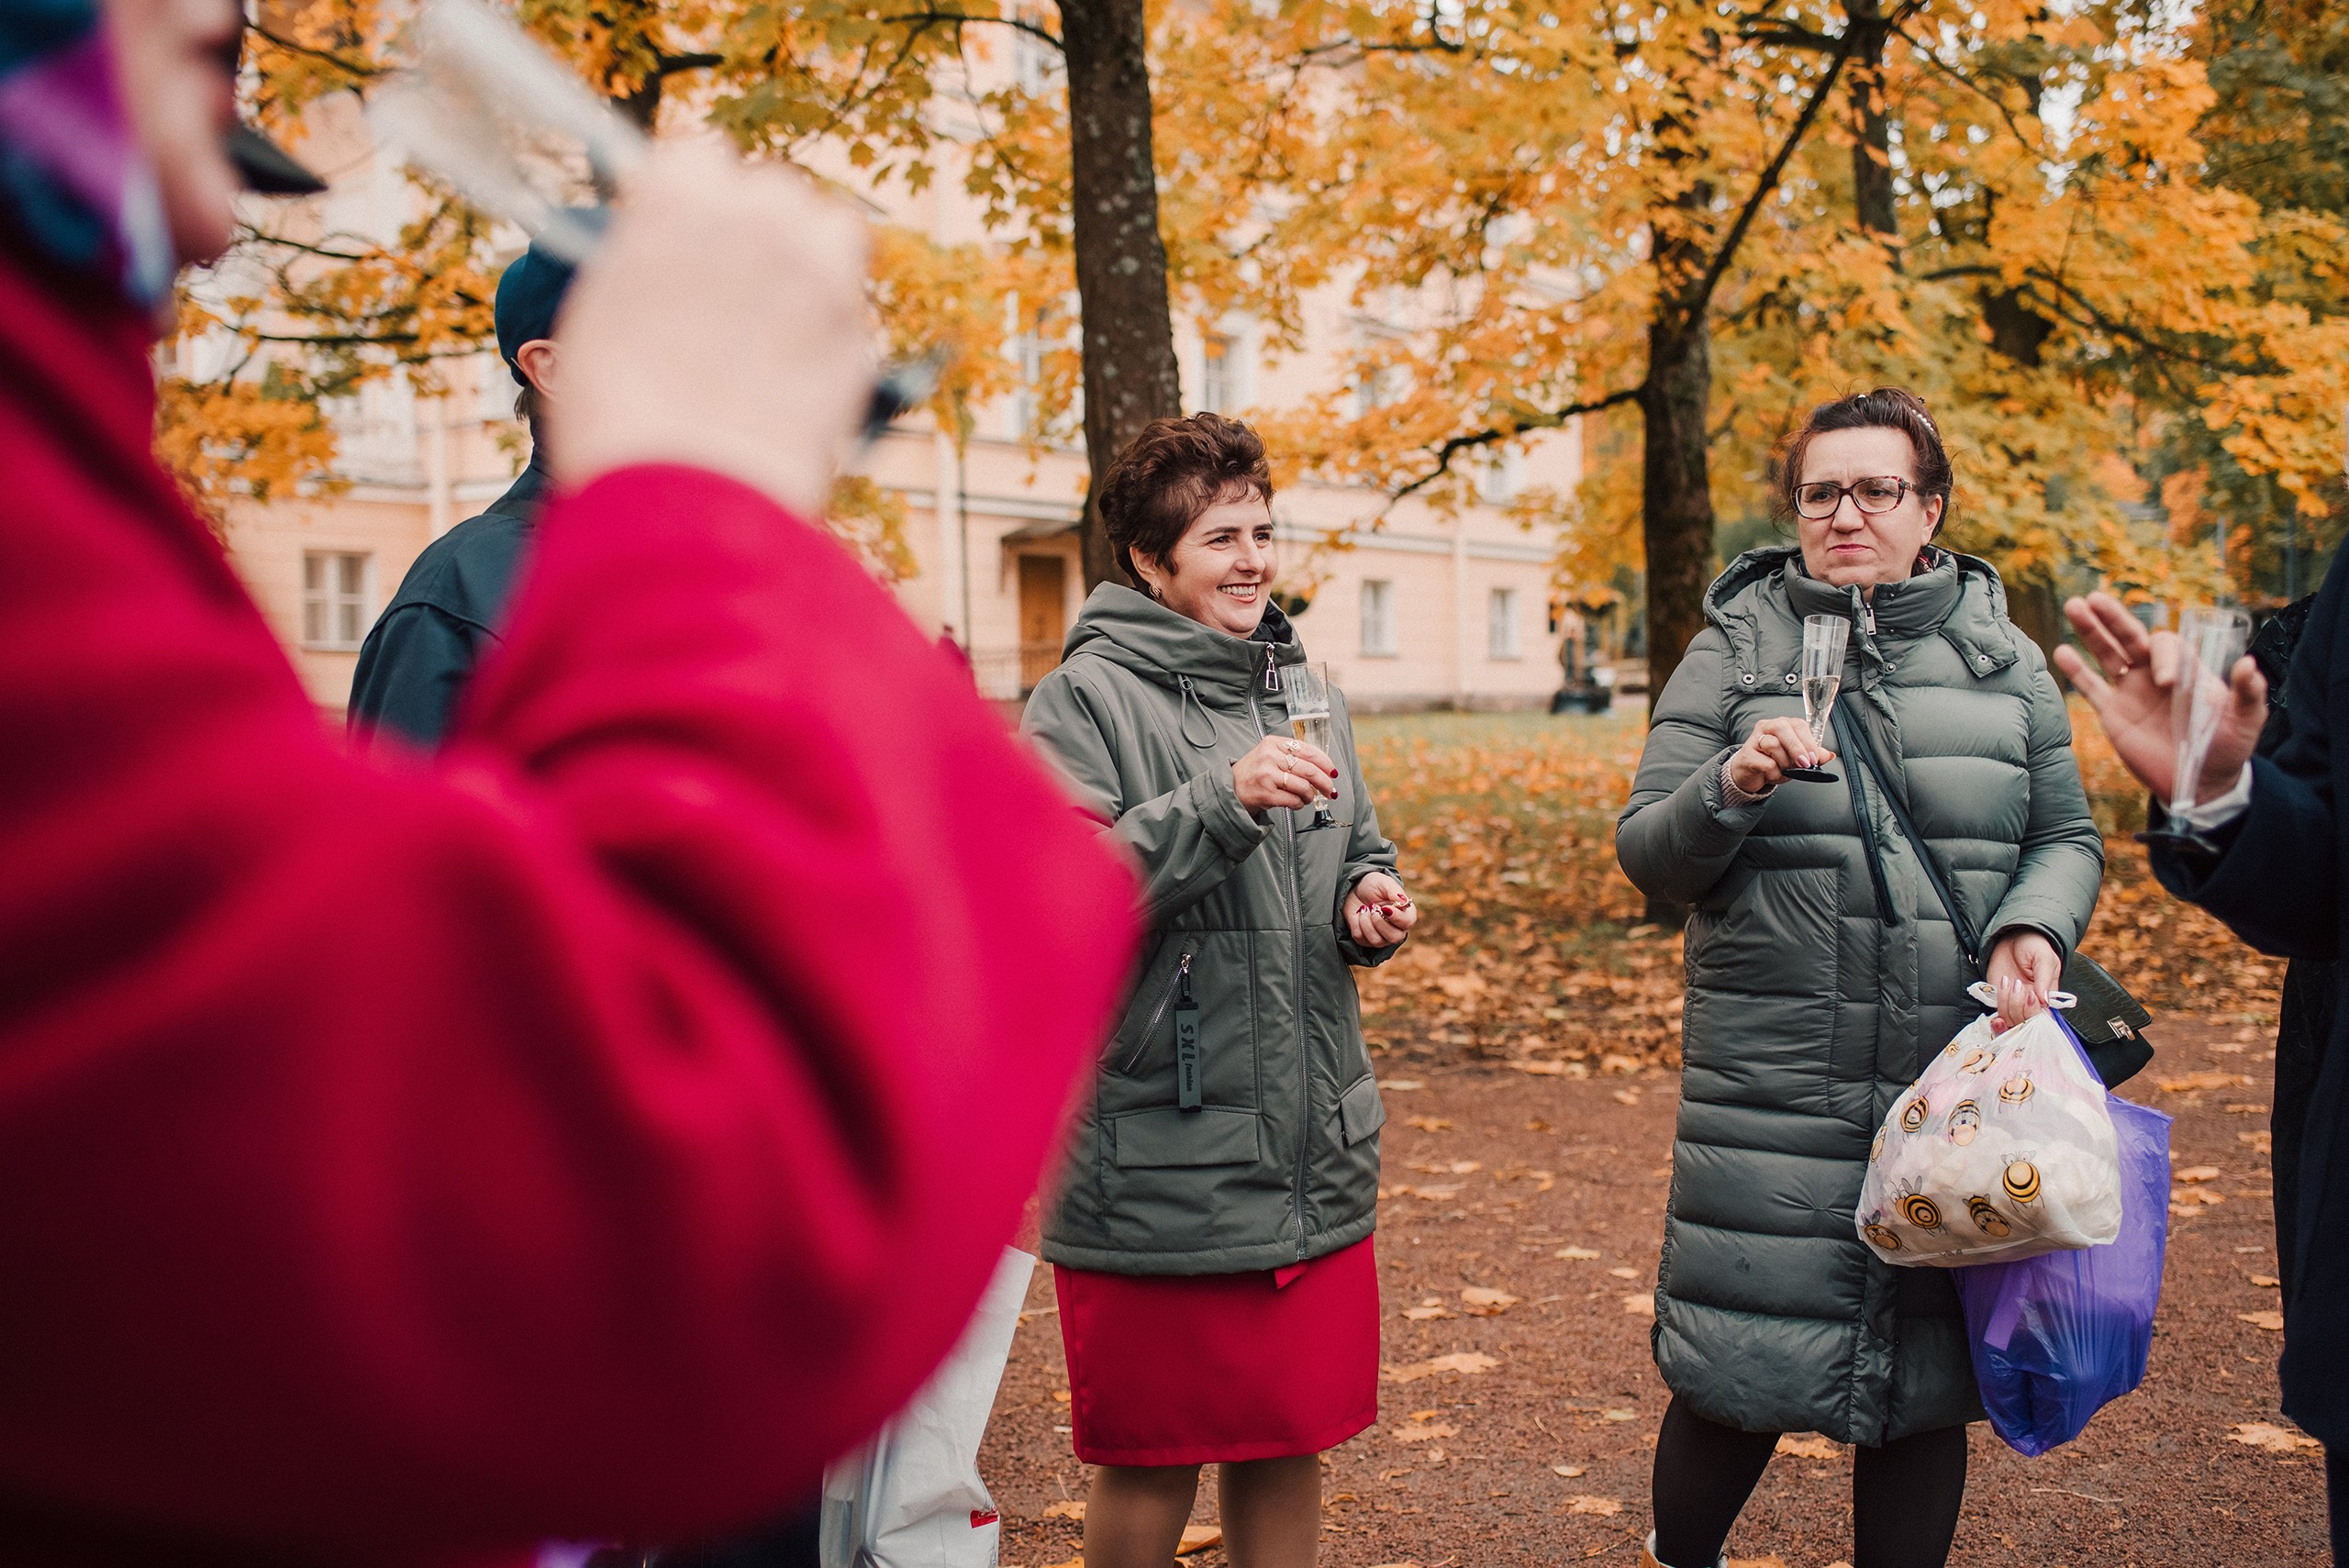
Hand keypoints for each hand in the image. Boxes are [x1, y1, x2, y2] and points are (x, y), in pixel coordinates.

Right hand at [550, 144, 873, 519]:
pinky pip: (852, 301)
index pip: (702, 156)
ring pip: (832, 227)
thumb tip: (667, 245)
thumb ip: (648, 256)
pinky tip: (801, 363)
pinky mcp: (859, 332)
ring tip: (782, 309)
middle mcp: (756, 218)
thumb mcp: (604, 312)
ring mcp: (818, 272)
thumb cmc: (622, 414)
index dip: (695, 197)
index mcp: (680, 197)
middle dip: (759, 226)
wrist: (687, 493)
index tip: (689, 231)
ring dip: (813, 254)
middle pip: (773, 187)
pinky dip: (834, 319)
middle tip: (735, 282)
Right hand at [1232, 735, 1338, 813]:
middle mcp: (1269, 757)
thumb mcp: (1269, 754)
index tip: (1333, 772)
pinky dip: (1299, 804)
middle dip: (1324, 782)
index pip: (1308, 750)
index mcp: (1273, 743)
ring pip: (1303, 786)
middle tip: (1330, 790)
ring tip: (1307, 798)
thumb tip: (1324, 768)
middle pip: (1309, 769)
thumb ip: (1292, 756)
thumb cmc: (1254, 772)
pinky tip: (1296, 803)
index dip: (1325, 763)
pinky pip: (1293, 800)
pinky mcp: (1266, 793)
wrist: (1230, 788)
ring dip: (1310, 795)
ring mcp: (1267, 775)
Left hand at [1344, 872, 1417, 947]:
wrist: (1354, 890)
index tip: (1384, 907)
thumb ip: (1394, 890)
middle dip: (1380, 923)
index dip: (1397, 917)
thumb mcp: (1383, 882)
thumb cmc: (1373, 886)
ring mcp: (1382, 936)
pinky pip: (1361, 939)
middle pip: (1395, 937)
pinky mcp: (1366, 939)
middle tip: (1372, 908)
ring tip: (1364, 909)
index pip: (1407, 922)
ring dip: (1367, 923)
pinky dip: (1357, 924)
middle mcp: (1396, 928)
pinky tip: (1359, 915)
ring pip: (1377, 941)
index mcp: (1405, 913)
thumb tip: (1403, 901)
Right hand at [1727, 717, 1833, 795]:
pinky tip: (1771, 774)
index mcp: (1784, 725)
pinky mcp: (1747, 754)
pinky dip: (1773, 773)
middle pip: (1783, 728)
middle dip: (1797, 748)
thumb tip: (1829, 755)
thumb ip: (1813, 756)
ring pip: (1773, 744)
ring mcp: (1755, 739)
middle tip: (1804, 764)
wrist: (1751, 774)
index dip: (1809, 741)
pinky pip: (1765, 762)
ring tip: (1783, 770)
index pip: (1799, 725)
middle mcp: (1768, 727)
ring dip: (1783, 762)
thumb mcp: (1796, 760)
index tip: (1815, 758)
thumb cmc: (1773, 763)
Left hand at [1985, 930, 2061, 1034]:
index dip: (2036, 1012)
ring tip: (2009, 981)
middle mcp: (2031, 1003)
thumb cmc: (2033, 946)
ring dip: (2007, 1003)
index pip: (2044, 1017)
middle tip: (2018, 985)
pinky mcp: (1999, 998)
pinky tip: (2002, 984)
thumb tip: (2045, 1001)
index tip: (2031, 996)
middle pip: (2026, 1022)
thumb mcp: (2044, 959)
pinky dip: (1997, 1001)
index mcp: (2046, 996)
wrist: (2012, 936)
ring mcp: (2014, 1002)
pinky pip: (1997, 1010)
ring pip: (2010, 1018)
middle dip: (2020, 1007)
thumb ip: (2045, 979)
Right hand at [2051, 593, 2265, 807]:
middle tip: (2093, 599)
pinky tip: (2061, 651)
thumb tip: (2249, 664)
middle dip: (2113, 618)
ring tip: (2073, 607)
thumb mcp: (2246, 721)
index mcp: (2185, 671)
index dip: (2164, 657)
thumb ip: (2248, 693)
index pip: (2167, 646)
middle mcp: (2155, 674)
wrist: (2200, 782)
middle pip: (2130, 637)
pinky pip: (2091, 688)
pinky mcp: (2113, 714)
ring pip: (2107, 654)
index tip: (2166, 683)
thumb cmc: (2227, 748)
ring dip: (2091, 632)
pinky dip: (2076, 671)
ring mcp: (2132, 692)